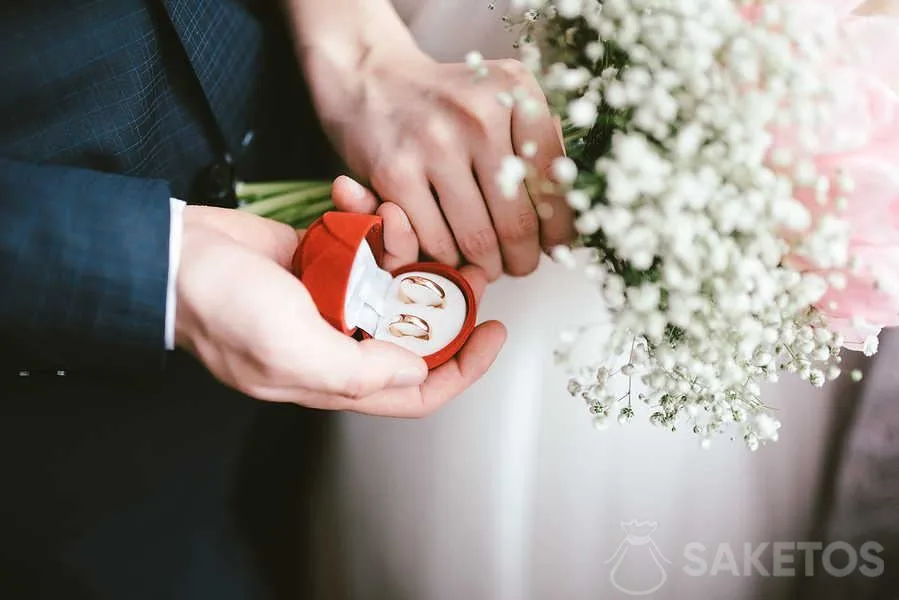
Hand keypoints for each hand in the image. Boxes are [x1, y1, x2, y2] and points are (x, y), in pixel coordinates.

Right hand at [174, 176, 506, 416]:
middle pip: (414, 330)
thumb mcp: (292, 353)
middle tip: (467, 264)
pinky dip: (360, 215)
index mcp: (336, 377)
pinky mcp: (317, 257)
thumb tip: (415, 372)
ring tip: (393, 212)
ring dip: (402, 243)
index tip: (493, 333)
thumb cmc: (223, 309)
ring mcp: (330, 297)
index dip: (463, 369)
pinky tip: (349, 191)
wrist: (172, 255)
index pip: (416, 389)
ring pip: (392, 278)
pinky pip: (358, 240)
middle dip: (445, 298)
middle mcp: (340, 341)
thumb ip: (359, 372)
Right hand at [304, 43, 574, 280]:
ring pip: (477, 240)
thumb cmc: (448, 103)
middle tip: (520, 265)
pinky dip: (445, 259)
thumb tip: (567, 223)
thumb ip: (539, 146)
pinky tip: (450, 251)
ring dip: (486, 266)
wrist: (372, 80)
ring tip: (487, 263)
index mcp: (516, 93)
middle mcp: (478, 116)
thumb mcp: (503, 101)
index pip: (554, 184)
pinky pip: (434, 242)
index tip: (555, 248)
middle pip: (518, 221)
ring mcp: (434, 145)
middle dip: (523, 258)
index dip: (559, 229)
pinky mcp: (396, 173)